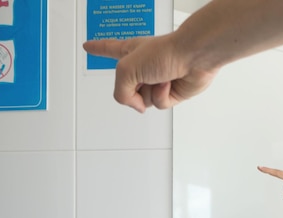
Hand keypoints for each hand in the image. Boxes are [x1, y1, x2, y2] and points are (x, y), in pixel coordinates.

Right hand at [82, 33, 217, 112]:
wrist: (193, 57)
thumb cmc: (164, 53)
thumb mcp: (125, 69)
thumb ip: (120, 92)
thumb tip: (136, 106)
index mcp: (129, 52)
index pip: (108, 50)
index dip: (98, 49)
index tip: (88, 47)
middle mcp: (142, 67)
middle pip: (128, 88)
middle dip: (134, 89)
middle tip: (145, 77)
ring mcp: (157, 80)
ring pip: (144, 101)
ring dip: (151, 92)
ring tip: (161, 77)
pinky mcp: (171, 92)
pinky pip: (159, 104)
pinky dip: (163, 96)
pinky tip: (169, 84)